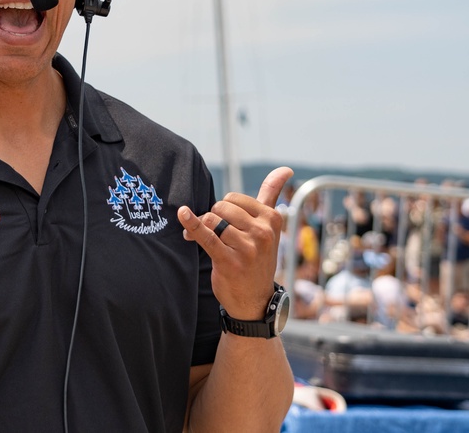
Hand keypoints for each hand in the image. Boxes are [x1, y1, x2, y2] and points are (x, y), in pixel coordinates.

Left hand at [178, 167, 292, 319]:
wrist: (255, 300)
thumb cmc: (258, 257)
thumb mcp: (269, 227)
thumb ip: (272, 195)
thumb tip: (285, 169)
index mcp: (272, 219)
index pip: (233, 198)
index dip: (222, 208)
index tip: (221, 221)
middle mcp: (263, 232)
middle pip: (221, 207)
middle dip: (211, 217)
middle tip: (211, 233)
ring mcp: (247, 248)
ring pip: (212, 220)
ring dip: (201, 227)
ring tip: (200, 239)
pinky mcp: (230, 261)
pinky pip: (206, 235)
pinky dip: (191, 224)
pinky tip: (183, 215)